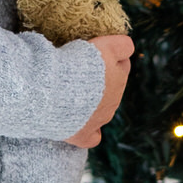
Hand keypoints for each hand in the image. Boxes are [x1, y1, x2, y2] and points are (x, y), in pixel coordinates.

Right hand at [66, 34, 133, 148]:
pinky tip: (82, 125)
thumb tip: (128, 50)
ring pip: (102, 109)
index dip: (110, 54)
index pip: (123, 62)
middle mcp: (113, 99)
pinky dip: (90, 132)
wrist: (54, 91)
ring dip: (91, 101)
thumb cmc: (76, 65)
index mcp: (119, 77)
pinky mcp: (84, 134)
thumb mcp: (105, 45)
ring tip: (70, 91)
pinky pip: (93, 137)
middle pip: (112, 85)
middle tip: (78, 69)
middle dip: (99, 79)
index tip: (95, 51)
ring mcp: (99, 119)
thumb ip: (122, 46)